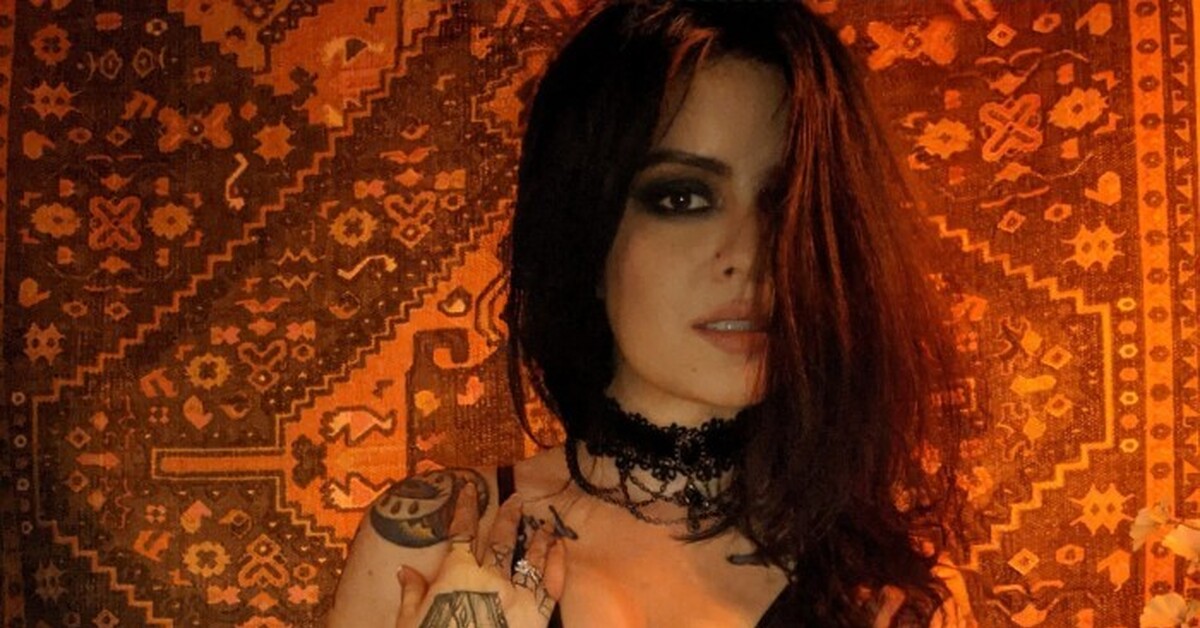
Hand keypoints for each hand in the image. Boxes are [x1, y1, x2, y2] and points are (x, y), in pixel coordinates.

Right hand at [395, 482, 565, 627]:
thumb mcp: (409, 623)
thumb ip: (411, 594)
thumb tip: (404, 571)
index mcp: (456, 575)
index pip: (461, 534)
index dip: (464, 509)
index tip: (469, 490)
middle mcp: (489, 578)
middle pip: (500, 539)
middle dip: (508, 517)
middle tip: (517, 500)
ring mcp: (516, 595)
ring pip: (529, 557)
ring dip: (536, 538)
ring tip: (543, 525)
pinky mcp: (537, 615)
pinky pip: (551, 584)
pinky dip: (555, 563)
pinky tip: (558, 549)